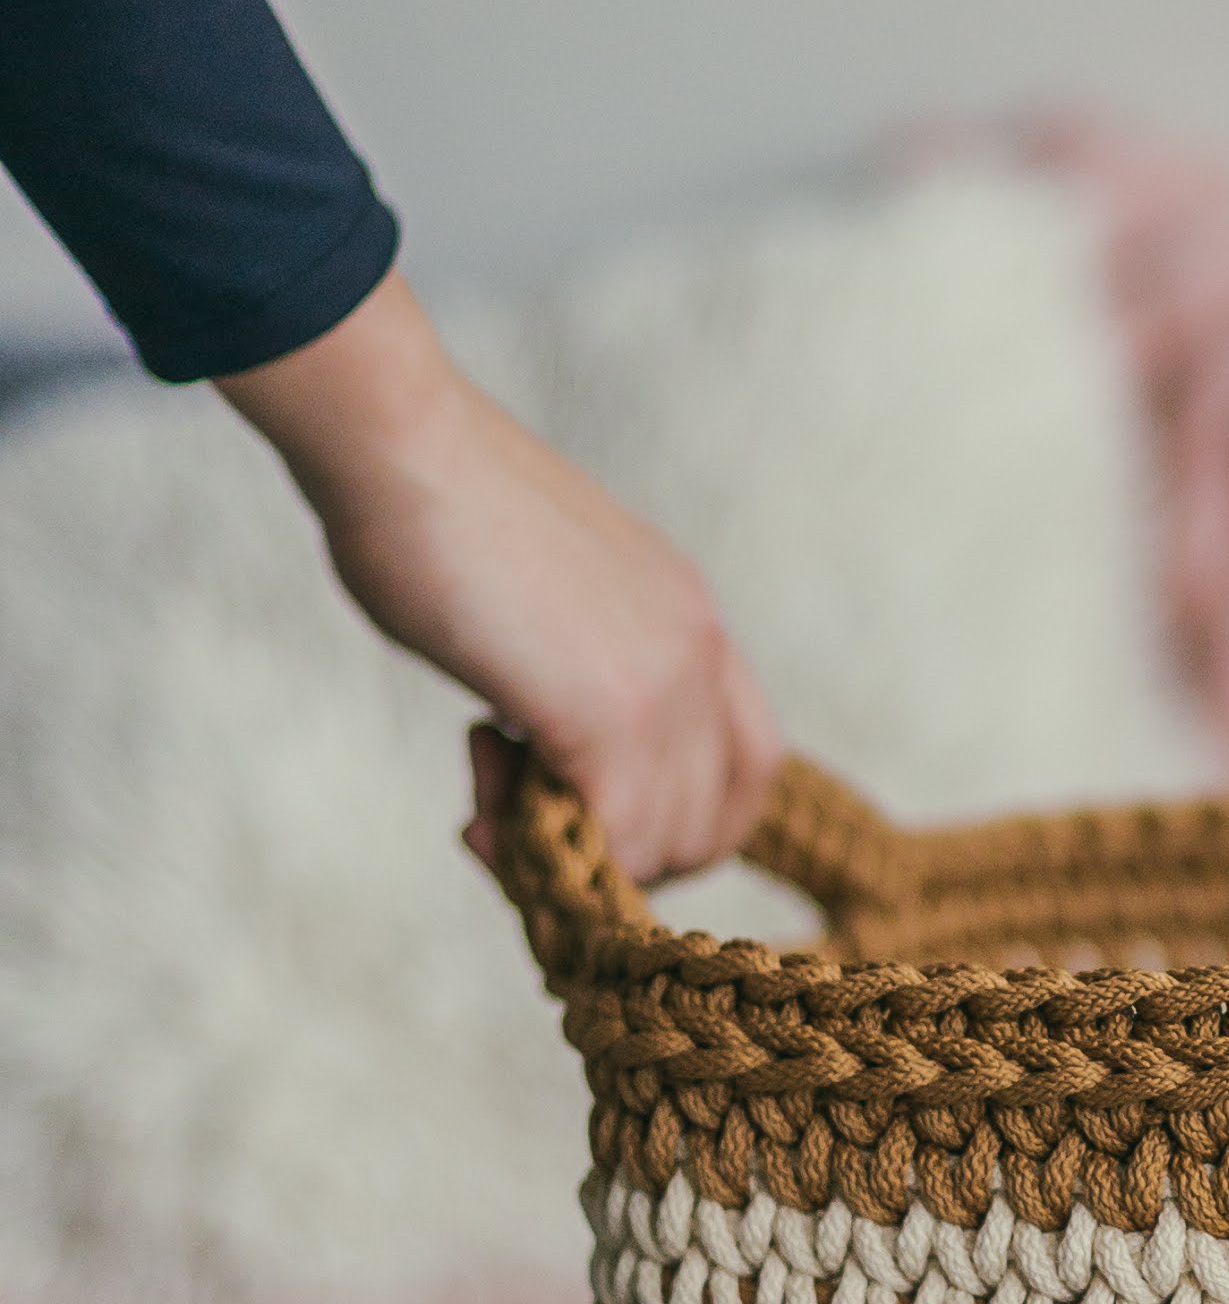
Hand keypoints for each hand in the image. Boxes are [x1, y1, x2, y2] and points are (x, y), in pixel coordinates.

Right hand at [218, 269, 782, 881]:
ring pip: (665, 845)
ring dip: (573, 853)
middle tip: (525, 809)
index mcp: (691, 614)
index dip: (679, 816)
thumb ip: (574, 659)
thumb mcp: (546, 594)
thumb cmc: (435, 507)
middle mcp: (701, 648)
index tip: (585, 801)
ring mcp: (665, 683)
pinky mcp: (608, 714)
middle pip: (718, 820)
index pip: (750, 762)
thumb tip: (544, 734)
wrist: (402, 445)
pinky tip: (474, 821)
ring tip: (487, 791)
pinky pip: (610, 844)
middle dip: (623, 851)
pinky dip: (538, 858)